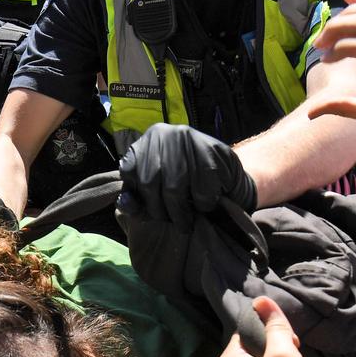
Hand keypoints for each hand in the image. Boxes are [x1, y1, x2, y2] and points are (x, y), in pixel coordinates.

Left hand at [118, 123, 257, 231]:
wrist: (230, 177)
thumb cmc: (187, 186)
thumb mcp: (157, 190)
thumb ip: (137, 198)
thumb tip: (125, 203)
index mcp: (146, 140)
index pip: (129, 172)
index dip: (139, 198)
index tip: (151, 212)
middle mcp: (165, 133)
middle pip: (149, 182)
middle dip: (159, 209)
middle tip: (171, 222)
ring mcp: (188, 139)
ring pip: (174, 188)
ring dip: (181, 213)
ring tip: (187, 221)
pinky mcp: (212, 151)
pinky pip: (200, 191)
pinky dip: (203, 205)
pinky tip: (206, 203)